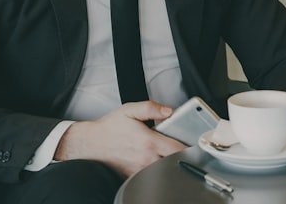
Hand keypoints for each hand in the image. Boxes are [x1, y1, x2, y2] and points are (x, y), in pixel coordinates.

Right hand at [55, 101, 185, 176]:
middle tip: (187, 151)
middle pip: (173, 163)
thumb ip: (151, 108)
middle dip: (182, 158)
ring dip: (170, 165)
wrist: (89, 144)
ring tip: (173, 157)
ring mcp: (139, 170)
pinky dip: (157, 172)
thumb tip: (169, 110)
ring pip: (163, 172)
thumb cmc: (109, 128)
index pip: (177, 149)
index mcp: (148, 142)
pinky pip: (150, 177)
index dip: (190, 149)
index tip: (196, 146)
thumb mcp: (130, 110)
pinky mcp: (132, 176)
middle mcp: (145, 158)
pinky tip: (158, 164)